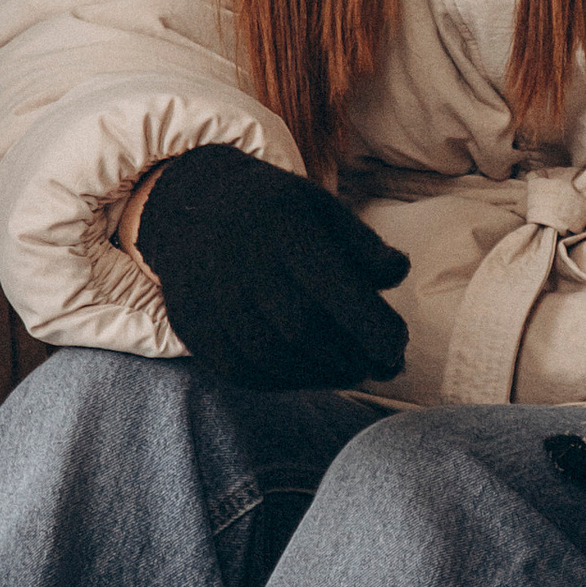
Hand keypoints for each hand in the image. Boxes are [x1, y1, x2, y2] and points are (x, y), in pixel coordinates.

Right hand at [135, 144, 409, 390]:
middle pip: (302, 329)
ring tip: (351, 370)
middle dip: (349, 356)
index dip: (369, 324)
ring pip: (271, 356)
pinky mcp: (195, 328)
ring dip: (321, 374)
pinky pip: (240, 371)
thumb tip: (398, 274)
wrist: (187, 205)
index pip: (332, 287)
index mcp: (282, 228)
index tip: (398, 344)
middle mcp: (242, 264)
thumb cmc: (273, 211)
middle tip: (383, 365)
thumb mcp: (321, 208)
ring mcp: (212, 298)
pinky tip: (309, 374)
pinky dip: (282, 381)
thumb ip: (362, 244)